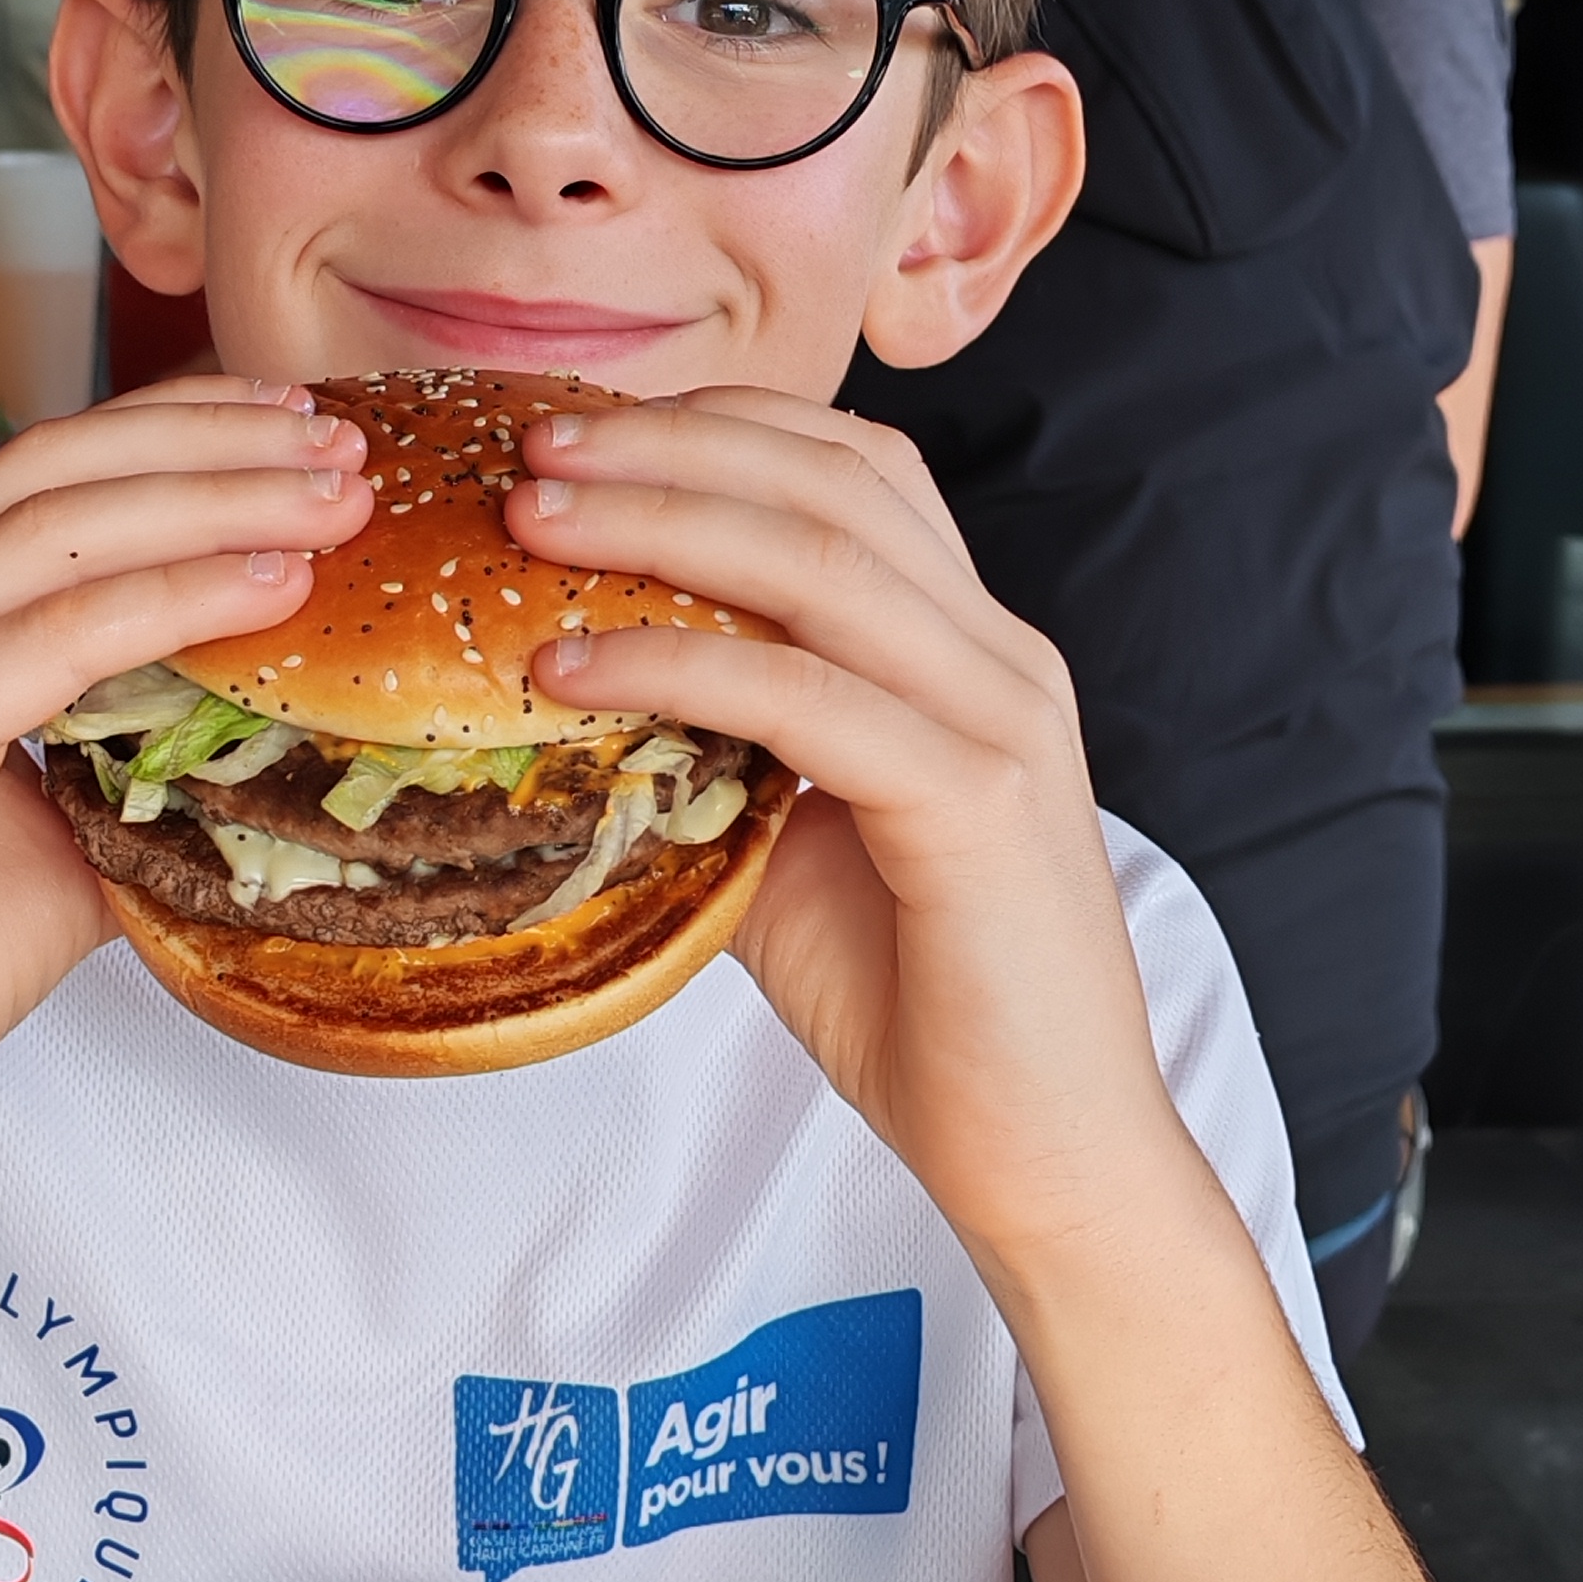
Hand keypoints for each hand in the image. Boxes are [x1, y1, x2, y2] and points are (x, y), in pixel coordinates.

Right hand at [0, 381, 372, 1214]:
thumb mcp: (51, 852)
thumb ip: (137, 779)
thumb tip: (273, 756)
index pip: (44, 477)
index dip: (175, 435)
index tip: (296, 429)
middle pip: (56, 471)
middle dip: (211, 443)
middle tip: (341, 445)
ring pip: (57, 532)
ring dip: (213, 500)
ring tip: (332, 497)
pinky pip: (49, 640)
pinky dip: (171, 600)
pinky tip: (269, 587)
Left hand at [507, 390, 1185, 1277]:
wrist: (1051, 1155)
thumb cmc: (926, 1008)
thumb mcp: (795, 850)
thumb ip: (717, 762)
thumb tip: (567, 709)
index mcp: (971, 650)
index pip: (856, 469)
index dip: (719, 426)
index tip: (582, 431)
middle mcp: (1001, 659)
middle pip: (833, 479)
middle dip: (670, 445)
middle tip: (533, 444)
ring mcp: (1002, 723)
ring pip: (821, 561)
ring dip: (658, 520)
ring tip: (531, 519)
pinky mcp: (978, 806)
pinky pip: (804, 697)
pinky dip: (675, 664)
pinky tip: (571, 668)